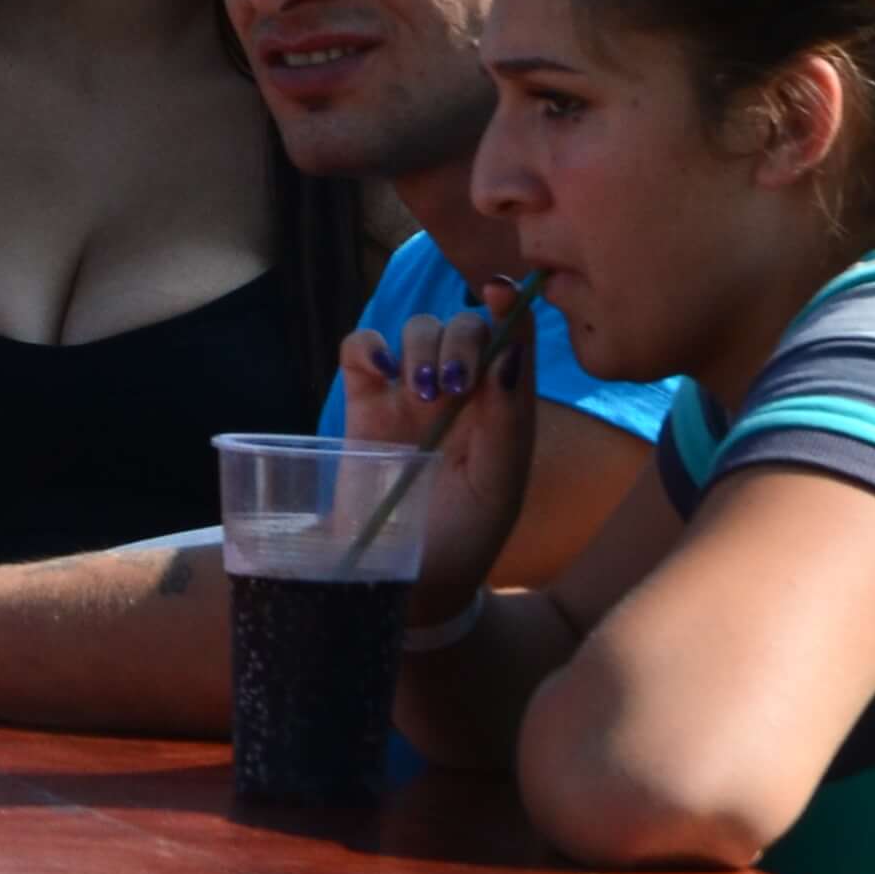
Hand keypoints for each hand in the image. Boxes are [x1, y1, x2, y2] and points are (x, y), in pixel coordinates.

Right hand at [330, 284, 538, 626]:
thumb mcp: (500, 485)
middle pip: (462, 322)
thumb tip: (512, 353)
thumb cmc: (463, 537)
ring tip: (420, 396)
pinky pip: (360, 348)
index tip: (499, 293)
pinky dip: (366, 347)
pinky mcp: (362, 402)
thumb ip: (510, 420)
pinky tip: (375, 374)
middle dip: (459, 340)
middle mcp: (460, 390)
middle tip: (450, 388)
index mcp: (504, 405)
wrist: (404, 580)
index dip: (511, 304)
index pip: (514, 334)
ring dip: (419, 347)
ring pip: (415, 327)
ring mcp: (408, 394)